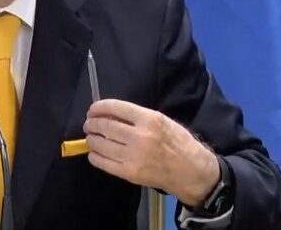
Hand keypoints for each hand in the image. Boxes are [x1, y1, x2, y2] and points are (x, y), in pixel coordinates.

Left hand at [83, 99, 219, 206]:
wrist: (191, 171)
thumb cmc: (178, 142)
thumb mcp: (162, 120)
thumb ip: (137, 116)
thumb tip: (110, 113)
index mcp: (149, 119)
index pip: (115, 107)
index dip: (98, 107)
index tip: (92, 110)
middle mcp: (139, 136)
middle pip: (104, 125)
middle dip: (91, 123)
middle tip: (89, 124)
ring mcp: (133, 156)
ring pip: (99, 143)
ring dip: (91, 139)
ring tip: (91, 137)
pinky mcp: (129, 173)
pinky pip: (102, 162)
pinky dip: (94, 155)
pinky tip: (95, 153)